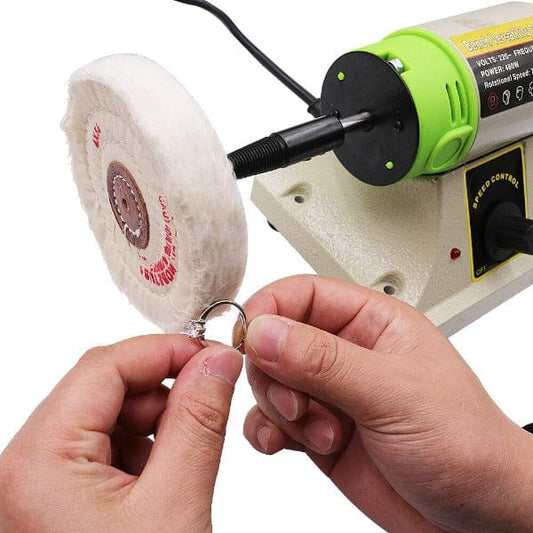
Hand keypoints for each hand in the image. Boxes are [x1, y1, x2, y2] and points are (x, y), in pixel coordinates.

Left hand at [0, 335, 242, 531]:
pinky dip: (145, 446)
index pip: (104, 366)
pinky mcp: (61, 499)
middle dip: (163, 386)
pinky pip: (106, 446)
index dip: (163, 351)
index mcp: (38, 462)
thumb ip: (199, 420)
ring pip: (108, 414)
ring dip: (156, 418)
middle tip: (211, 396)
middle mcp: (27, 468)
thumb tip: (218, 361)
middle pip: (104, 387)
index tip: (210, 354)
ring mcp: (41, 484)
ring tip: (189, 448)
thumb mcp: (176, 506)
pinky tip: (167, 472)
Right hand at [241, 275, 532, 531]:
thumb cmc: (466, 444)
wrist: (479, 518)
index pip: (302, 294)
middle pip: (277, 339)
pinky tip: (286, 444)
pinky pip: (271, 419)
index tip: (247, 337)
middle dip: (274, 372)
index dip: (269, 310)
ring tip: (320, 432)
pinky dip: (268, 431)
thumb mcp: (394, 394)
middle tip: (298, 402)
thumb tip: (264, 332)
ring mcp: (330, 393)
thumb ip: (324, 362)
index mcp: (371, 323)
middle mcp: (346, 353)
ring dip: (279, 408)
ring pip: (270, 381)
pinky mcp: (318, 430)